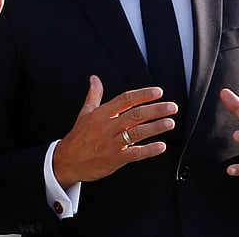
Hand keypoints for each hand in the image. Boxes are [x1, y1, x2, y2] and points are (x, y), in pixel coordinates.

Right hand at [52, 75, 177, 189]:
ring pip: (137, 132)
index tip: (158, 92)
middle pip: (135, 114)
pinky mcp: (114, 159)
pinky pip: (135, 154)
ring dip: (156, 127)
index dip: (143, 94)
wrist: (66, 161)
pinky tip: (161, 146)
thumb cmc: (78, 137)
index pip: (125, 99)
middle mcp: (107, 126)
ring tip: (170, 122)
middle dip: (156, 110)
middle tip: (172, 107)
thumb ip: (94, 95)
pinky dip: (149, 150)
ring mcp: (111, 143)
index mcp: (101, 114)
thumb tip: (94, 78)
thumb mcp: (84, 113)